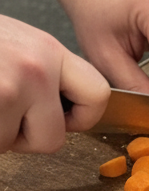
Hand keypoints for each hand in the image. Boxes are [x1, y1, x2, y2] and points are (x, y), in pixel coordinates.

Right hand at [0, 15, 108, 152]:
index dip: (81, 117)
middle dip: (25, 137)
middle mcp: (36, 67)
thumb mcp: (14, 46)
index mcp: (48, 50)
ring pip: (17, 144)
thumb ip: (43, 76)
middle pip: (55, 138)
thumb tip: (67, 113)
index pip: (98, 94)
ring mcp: (11, 87)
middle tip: (1, 112)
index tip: (61, 117)